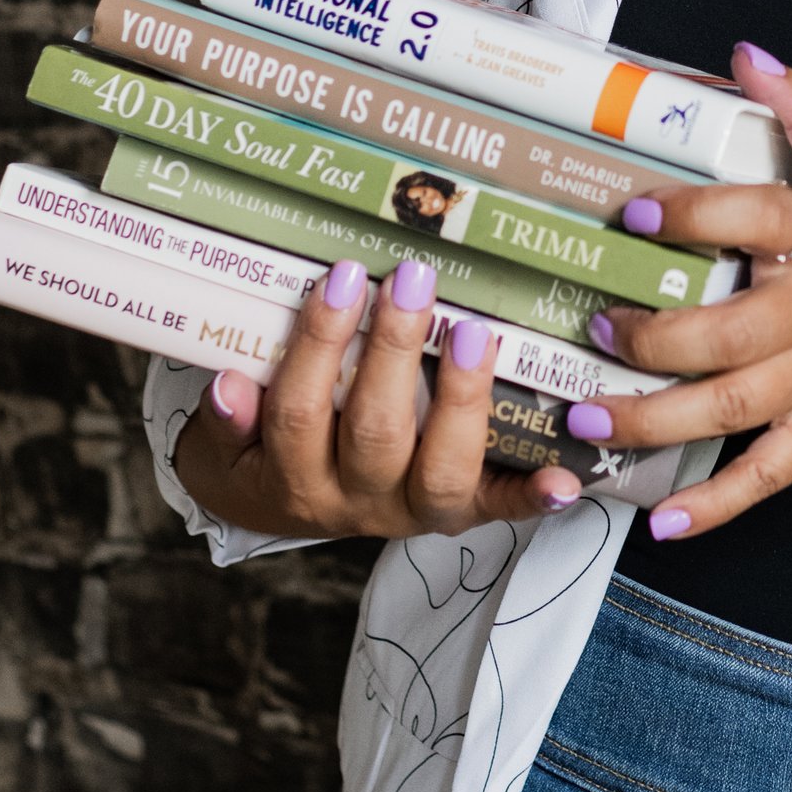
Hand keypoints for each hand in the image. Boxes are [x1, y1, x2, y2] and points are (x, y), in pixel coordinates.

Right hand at [171, 254, 581, 538]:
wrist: (285, 511)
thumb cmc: (263, 451)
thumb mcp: (227, 446)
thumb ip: (228, 422)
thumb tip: (226, 385)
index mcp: (294, 479)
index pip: (300, 411)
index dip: (319, 344)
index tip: (342, 276)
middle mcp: (357, 501)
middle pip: (376, 433)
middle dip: (395, 351)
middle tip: (412, 279)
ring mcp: (414, 512)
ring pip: (441, 471)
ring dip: (462, 400)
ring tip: (475, 330)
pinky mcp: (463, 515)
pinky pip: (499, 511)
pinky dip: (532, 498)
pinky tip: (565, 478)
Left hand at [577, 42, 791, 537]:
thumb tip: (748, 54)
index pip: (751, 220)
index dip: (691, 217)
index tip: (637, 211)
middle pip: (721, 336)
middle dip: (646, 342)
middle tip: (593, 331)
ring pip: (726, 410)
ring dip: (649, 421)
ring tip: (585, 421)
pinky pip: (767, 476)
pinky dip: (717, 505)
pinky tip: (664, 520)